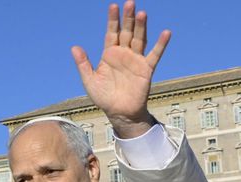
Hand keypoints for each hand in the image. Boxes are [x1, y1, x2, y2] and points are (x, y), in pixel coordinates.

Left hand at [71, 1, 170, 137]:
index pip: (111, 33)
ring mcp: (136, 60)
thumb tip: (74, 47)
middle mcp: (124, 54)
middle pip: (126, 32)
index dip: (112, 20)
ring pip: (139, 39)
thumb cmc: (103, 97)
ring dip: (141, 27)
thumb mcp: (89, 80)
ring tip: (142, 13)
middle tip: (130, 3)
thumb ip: (83, 64)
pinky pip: (155, 55)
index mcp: (109, 54)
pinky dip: (160, 44)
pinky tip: (165, 33)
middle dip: (128, 18)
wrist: (119, 112)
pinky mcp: (146, 69)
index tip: (113, 6)